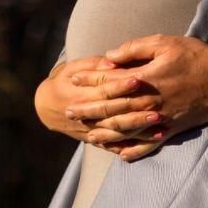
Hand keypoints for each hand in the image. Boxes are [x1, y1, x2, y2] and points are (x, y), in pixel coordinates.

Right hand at [36, 55, 156, 141]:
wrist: (46, 107)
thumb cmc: (64, 80)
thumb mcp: (74, 68)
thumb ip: (95, 65)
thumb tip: (113, 61)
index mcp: (80, 95)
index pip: (103, 90)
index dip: (120, 85)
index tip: (138, 80)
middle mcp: (85, 116)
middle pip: (113, 114)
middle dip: (135, 111)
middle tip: (157, 107)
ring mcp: (91, 130)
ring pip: (116, 132)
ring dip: (139, 129)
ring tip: (160, 123)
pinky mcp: (95, 139)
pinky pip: (115, 145)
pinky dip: (133, 146)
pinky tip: (152, 141)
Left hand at [67, 34, 207, 153]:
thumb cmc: (196, 56)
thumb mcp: (165, 43)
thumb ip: (134, 49)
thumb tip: (108, 57)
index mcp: (144, 80)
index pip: (108, 82)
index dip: (89, 80)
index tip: (73, 79)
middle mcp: (148, 104)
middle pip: (110, 110)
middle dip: (87, 110)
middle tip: (68, 112)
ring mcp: (159, 120)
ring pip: (125, 131)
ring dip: (104, 134)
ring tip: (88, 135)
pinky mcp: (171, 129)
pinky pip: (148, 145)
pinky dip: (133, 151)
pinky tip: (121, 155)